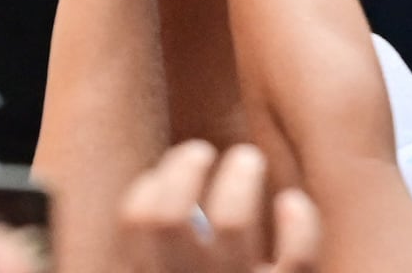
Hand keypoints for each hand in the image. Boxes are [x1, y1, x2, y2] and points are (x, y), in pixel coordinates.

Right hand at [119, 141, 319, 272]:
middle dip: (185, 166)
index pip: (136, 222)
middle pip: (170, 216)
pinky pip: (295, 258)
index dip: (151, 184)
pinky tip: (293, 204)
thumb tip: (112, 220)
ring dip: (240, 175)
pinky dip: (298, 221)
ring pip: (232, 222)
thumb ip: (158, 259)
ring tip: (248, 161)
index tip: (167, 174)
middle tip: (202, 152)